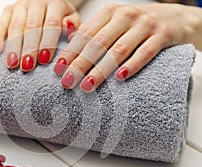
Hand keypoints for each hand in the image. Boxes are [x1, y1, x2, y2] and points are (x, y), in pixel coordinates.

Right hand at [0, 0, 79, 71]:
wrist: (47, 0)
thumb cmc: (61, 16)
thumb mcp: (72, 17)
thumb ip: (73, 27)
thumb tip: (70, 35)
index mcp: (56, 4)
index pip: (51, 24)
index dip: (47, 42)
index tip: (44, 60)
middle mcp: (36, 2)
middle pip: (32, 26)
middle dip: (29, 48)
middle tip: (27, 66)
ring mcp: (20, 6)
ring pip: (15, 26)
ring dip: (13, 46)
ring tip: (12, 64)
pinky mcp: (8, 9)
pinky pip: (0, 22)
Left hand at [54, 3, 195, 92]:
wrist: (176, 16)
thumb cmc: (137, 25)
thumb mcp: (114, 23)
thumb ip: (95, 32)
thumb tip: (69, 44)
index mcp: (109, 13)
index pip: (85, 34)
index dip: (70, 52)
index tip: (58, 70)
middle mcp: (125, 16)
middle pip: (97, 43)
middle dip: (80, 64)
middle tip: (67, 83)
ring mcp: (145, 24)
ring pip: (118, 50)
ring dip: (101, 70)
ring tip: (87, 86)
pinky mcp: (163, 35)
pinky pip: (146, 52)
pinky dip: (132, 65)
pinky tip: (120, 78)